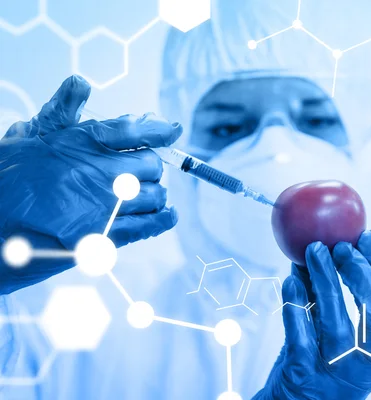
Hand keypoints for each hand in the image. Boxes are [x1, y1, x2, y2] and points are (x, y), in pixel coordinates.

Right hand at [0, 75, 181, 293]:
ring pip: (154, 194)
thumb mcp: (27, 139)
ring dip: (154, 193)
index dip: (158, 129)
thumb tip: (79, 83)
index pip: (133, 129)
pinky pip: (149, 225)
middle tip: (142, 170)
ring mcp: (105, 205)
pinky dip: (163, 218)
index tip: (172, 130)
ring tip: (146, 194)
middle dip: (149, 166)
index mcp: (79, 143)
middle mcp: (98, 171)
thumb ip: (59, 112)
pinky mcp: (105, 236)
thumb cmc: (5, 182)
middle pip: (150, 164)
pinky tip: (166, 214)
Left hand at [255, 230, 370, 399]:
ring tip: (313, 251)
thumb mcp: (334, 329)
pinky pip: (301, 337)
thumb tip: (325, 242)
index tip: (370, 236)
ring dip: (326, 281)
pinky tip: (290, 281)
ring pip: (337, 325)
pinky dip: (295, 306)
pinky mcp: (304, 376)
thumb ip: (331, 291)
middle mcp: (366, 364)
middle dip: (362, 276)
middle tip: (342, 246)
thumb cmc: (317, 359)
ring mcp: (335, 372)